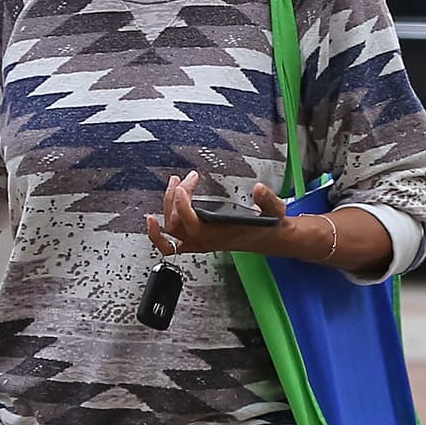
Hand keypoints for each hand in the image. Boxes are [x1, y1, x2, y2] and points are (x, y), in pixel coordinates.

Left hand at [147, 172, 302, 257]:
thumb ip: (268, 200)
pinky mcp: (196, 241)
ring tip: (175, 183)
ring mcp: (198, 242)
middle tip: (187, 179)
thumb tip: (259, 188)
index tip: (184, 186)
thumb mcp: (274, 210)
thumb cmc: (268, 225)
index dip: (183, 206)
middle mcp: (204, 241)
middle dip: (176, 197)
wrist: (268, 238)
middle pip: (176, 222)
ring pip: (170, 229)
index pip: (192, 224)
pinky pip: (169, 245)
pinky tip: (151, 220)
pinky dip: (157, 236)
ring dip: (167, 204)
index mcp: (220, 235)